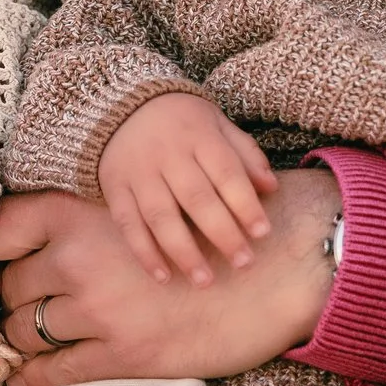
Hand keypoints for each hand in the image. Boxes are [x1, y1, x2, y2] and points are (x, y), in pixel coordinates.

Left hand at [0, 170, 338, 385]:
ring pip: (26, 331)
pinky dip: (31, 378)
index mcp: (76, 212)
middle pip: (12, 289)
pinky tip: (22, 379)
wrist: (273, 265)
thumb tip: (17, 248)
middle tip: (23, 311)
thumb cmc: (202, 233)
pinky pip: (55, 372)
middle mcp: (78, 257)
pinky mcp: (124, 353)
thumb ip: (77, 221)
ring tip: (32, 341)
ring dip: (25, 339)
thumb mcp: (130, 207)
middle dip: (15, 302)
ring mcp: (100, 308)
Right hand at [98, 92, 276, 283]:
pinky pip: (127, 224)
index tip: (263, 233)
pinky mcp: (114, 187)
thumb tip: (271, 188)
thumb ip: (244, 153)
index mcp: (198, 136)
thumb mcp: (216, 123)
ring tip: (205, 280)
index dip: (245, 204)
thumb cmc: (180, 120)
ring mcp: (137, 172)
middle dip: (222, 233)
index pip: (226, 173)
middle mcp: (166, 154)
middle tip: (244, 263)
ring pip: (161, 216)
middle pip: (196, 198)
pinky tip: (162, 276)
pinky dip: (143, 252)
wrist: (119, 105)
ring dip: (183, 252)